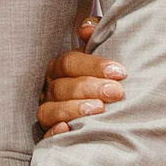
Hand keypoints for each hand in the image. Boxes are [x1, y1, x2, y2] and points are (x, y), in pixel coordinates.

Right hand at [39, 17, 123, 137]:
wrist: (104, 105)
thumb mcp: (100, 52)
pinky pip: (45, 136)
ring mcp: (47, 112)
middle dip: (90, 88)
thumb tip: (86, 29)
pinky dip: (55, 134)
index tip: (119, 72)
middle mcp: (49, 89)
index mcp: (59, 67)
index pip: (69, 63)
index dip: (93, 66)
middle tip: (117, 93)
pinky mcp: (48, 133)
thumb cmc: (102, 76)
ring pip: (50, 110)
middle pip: (62, 87)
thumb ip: (95, 34)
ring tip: (99, 110)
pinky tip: (70, 130)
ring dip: (74, 109)